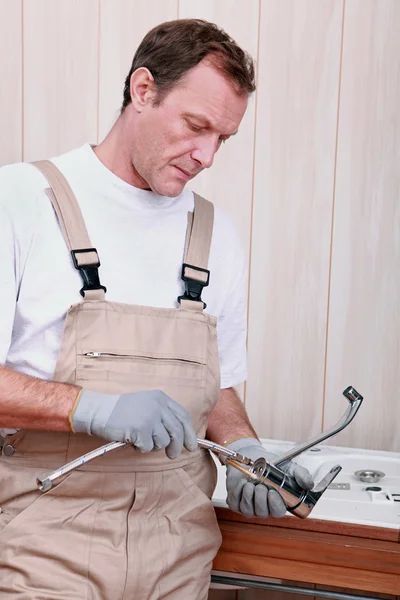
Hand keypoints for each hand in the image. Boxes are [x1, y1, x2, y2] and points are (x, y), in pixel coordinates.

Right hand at [70, 389, 197, 458]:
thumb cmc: (121, 411)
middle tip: (172, 455)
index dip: (189, 433)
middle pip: (177, 431)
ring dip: (153, 446)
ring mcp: (150, 417)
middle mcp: (158, 405)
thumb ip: (163, 416)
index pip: (183, 416)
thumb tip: (180, 438)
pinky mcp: (141, 429)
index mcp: (161, 398)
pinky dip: (141, 448)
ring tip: (140, 439)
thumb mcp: (146, 404)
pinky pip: (148, 447)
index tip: (191, 445)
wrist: (99, 411)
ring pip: (163, 441)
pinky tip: (132, 440)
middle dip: (177, 446)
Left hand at [225, 438, 313, 517]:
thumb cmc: (271, 464)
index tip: (272, 492)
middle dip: (261, 499)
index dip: (275, 505)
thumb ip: (301, 475)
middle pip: (262, 512)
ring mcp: (249, 507)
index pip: (277, 512)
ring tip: (250, 482)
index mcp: (277, 503)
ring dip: (249, 495)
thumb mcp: (289, 467)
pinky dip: (238, 492)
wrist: (251, 455)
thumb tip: (309, 484)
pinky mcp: (235, 503)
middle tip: (260, 486)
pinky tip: (242, 482)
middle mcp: (263, 508)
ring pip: (248, 509)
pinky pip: (236, 503)